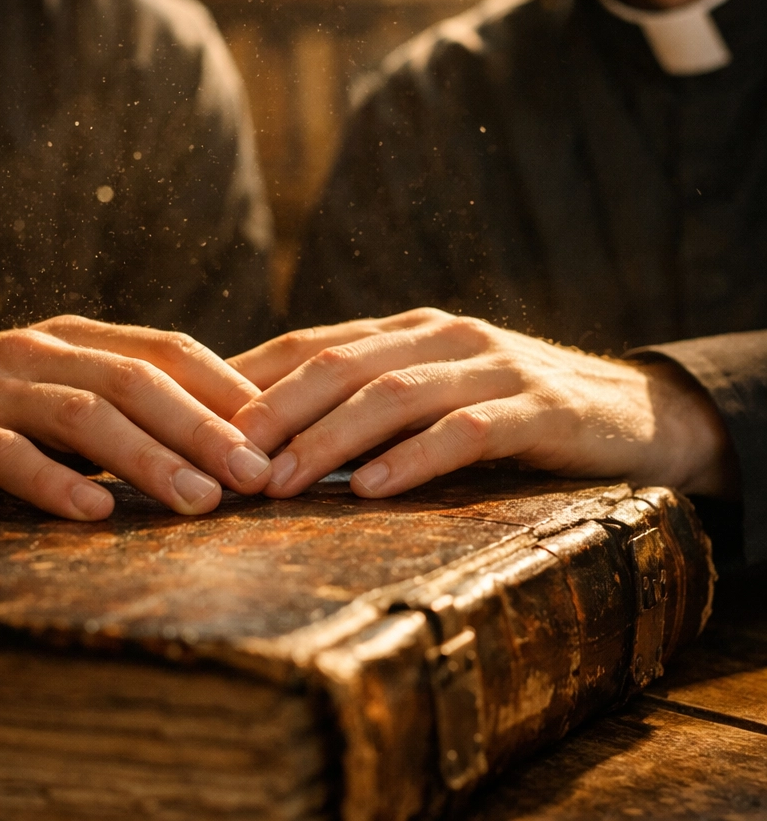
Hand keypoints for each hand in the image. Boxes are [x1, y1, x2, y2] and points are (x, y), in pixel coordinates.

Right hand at [0, 316, 273, 520]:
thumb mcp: (59, 394)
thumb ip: (125, 407)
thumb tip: (228, 442)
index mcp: (78, 338)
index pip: (167, 350)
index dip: (226, 388)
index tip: (279, 434)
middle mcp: (38, 351)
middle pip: (136, 382)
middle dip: (203, 428)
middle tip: (257, 476)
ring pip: (80, 414)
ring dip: (145, 458)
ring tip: (198, 500)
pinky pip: (1, 454)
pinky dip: (50, 482)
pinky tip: (91, 514)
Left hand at [229, 308, 738, 501]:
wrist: (625, 412)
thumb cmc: (505, 411)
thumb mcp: (430, 392)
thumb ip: (363, 401)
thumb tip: (265, 439)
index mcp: (404, 329)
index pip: (309, 344)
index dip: (249, 380)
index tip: (194, 423)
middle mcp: (440, 335)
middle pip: (339, 366)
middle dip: (273, 413)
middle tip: (222, 460)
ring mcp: (490, 366)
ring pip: (392, 395)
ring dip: (329, 440)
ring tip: (279, 483)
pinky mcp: (535, 407)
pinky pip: (465, 431)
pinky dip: (414, 459)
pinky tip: (373, 490)